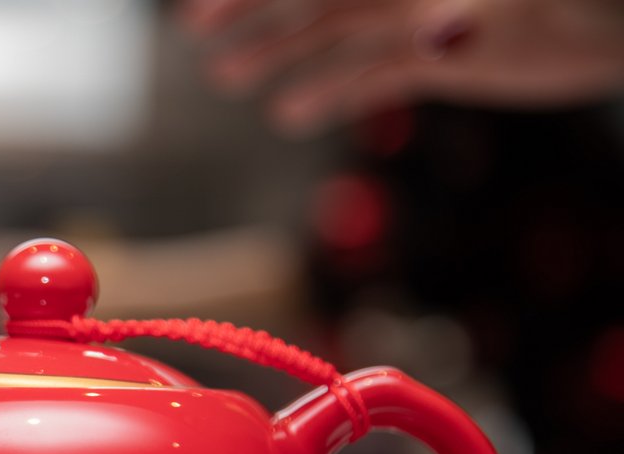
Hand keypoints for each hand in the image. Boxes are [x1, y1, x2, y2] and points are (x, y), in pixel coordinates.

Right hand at [182, 0, 623, 133]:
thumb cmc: (584, 1)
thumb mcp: (517, 6)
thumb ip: (462, 17)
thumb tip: (439, 28)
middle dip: (255, 7)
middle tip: (195, 32)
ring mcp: (425, 14)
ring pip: (335, 31)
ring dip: (279, 51)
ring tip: (227, 78)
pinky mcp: (445, 57)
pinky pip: (374, 75)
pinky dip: (333, 95)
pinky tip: (290, 116)